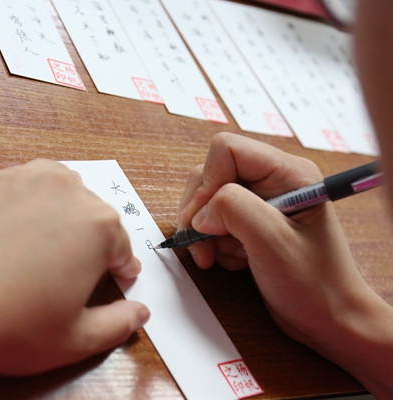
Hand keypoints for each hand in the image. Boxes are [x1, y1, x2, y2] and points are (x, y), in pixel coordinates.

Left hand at [0, 159, 148, 375]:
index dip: (118, 270)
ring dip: (59, 216)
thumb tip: (139, 312)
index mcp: (99, 225)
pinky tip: (7, 237)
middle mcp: (67, 190)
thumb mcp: (75, 339)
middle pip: (92, 216)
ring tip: (40, 249)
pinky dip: (22, 208)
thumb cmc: (9, 323)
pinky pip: (20, 190)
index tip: (111, 281)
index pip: (123, 248)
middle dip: (88, 243)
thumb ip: (119, 324)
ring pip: (58, 194)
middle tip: (67, 273)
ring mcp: (25, 178)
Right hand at [177, 132, 370, 344]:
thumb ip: (234, 210)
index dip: (207, 182)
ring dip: (206, 231)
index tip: (203, 220)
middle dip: (200, 211)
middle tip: (202, 244)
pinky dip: (214, 242)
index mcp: (288, 173)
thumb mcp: (273, 242)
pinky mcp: (251, 222)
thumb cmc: (314, 283)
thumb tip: (201, 211)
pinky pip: (214, 220)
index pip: (226, 150)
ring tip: (221, 256)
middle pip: (211, 173)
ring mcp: (261, 202)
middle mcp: (273, 181)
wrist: (327, 318)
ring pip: (208, 199)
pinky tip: (234, 260)